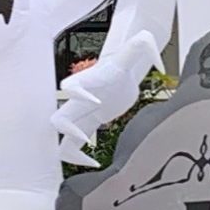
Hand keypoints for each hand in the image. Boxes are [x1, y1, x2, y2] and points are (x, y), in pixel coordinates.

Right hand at [52, 33, 162, 164]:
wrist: (121, 76)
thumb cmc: (123, 65)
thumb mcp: (133, 52)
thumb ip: (141, 44)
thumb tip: (152, 46)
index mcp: (86, 83)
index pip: (70, 87)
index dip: (80, 95)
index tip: (97, 102)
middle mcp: (79, 101)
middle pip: (57, 118)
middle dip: (67, 130)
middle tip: (86, 140)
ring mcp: (81, 116)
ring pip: (61, 139)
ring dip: (69, 153)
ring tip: (90, 162)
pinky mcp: (87, 126)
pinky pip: (72, 148)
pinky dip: (79, 159)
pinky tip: (96, 166)